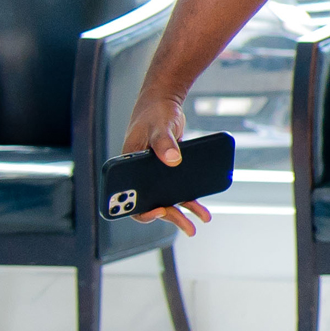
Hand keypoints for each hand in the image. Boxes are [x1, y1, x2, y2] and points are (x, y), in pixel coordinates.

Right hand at [117, 91, 211, 235]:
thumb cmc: (155, 112)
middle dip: (170, 216)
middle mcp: (138, 174)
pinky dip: (189, 200)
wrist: (164, 103)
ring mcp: (153, 175)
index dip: (142, 209)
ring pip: (166, 199)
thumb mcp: (159, 125)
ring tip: (202, 220)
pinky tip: (202, 209)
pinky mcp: (167, 171)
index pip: (128, 195)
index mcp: (127, 165)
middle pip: (150, 203)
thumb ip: (164, 141)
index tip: (159, 211)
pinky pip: (177, 190)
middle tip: (189, 227)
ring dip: (183, 212)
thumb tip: (173, 160)